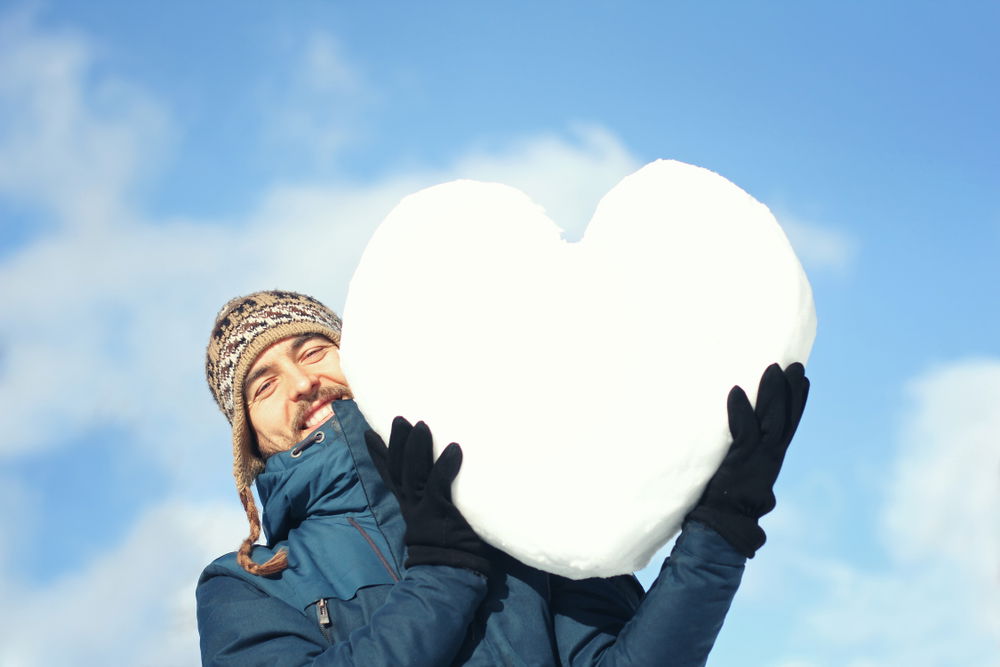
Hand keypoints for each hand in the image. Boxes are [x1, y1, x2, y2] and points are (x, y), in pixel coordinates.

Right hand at [366, 417, 490, 575]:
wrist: (448, 574)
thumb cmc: (449, 547)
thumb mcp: (433, 520)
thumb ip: (434, 500)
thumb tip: (444, 481)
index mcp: (408, 505)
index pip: (390, 475)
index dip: (379, 454)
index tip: (369, 433)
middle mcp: (412, 504)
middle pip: (398, 468)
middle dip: (396, 442)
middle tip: (398, 418)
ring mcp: (424, 508)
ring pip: (414, 473)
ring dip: (416, 448)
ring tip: (421, 426)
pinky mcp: (440, 512)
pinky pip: (439, 485)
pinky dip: (445, 466)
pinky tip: (453, 448)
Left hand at [687, 362, 809, 557]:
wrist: (723, 526)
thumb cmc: (725, 503)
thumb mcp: (740, 475)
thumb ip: (744, 459)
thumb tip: (744, 445)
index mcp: (770, 459)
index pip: (787, 425)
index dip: (796, 402)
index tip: (803, 379)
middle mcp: (769, 457)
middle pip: (784, 418)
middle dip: (791, 391)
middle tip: (797, 365)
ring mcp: (756, 459)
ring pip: (769, 421)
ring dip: (772, 394)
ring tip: (774, 369)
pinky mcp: (740, 462)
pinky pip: (742, 432)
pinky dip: (740, 411)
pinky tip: (736, 391)